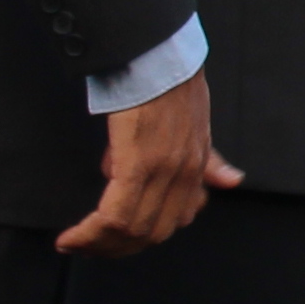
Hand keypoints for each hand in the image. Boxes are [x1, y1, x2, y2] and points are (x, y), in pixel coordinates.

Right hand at [60, 73, 240, 256]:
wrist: (157, 55)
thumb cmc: (170, 86)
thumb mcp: (197, 127)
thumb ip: (209, 162)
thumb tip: (232, 182)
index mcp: (197, 168)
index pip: (173, 221)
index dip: (142, 238)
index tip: (113, 240)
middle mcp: (184, 174)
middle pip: (151, 234)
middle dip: (116, 248)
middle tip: (87, 248)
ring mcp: (162, 170)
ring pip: (131, 230)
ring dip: (98, 245)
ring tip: (74, 244)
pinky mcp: (138, 163)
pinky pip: (115, 215)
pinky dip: (90, 233)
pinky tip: (72, 237)